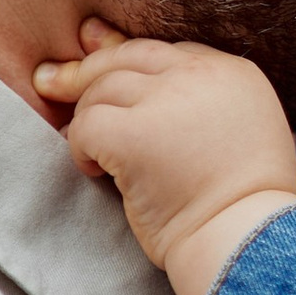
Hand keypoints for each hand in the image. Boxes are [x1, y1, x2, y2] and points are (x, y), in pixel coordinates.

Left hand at [35, 24, 295, 294]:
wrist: (246, 242)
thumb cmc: (242, 206)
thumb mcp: (237, 136)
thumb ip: (199, 103)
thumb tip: (144, 84)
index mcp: (234, 74)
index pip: (168, 52)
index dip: (127, 55)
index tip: (95, 53)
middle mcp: (202, 76)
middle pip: (130, 55)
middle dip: (85, 67)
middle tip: (50, 80)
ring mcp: (167, 99)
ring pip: (102, 87)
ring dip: (87, 118)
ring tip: (93, 154)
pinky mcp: (135, 133)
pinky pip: (87, 124)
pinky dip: (80, 147)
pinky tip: (94, 171)